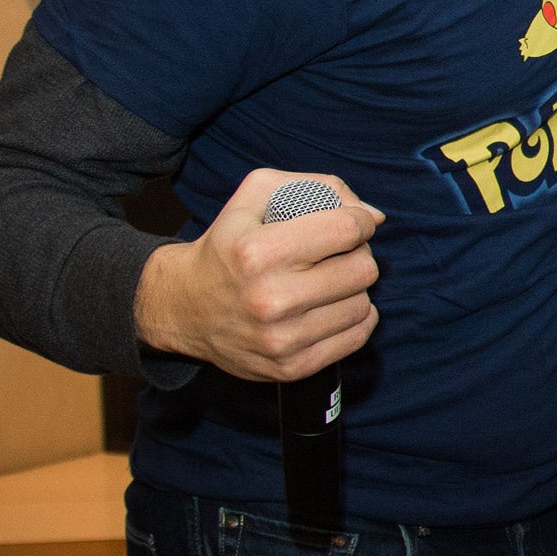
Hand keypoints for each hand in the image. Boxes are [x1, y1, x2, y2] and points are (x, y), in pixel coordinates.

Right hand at [133, 169, 383, 382]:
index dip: (361, 221)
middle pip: (363, 269)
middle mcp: (269, 299)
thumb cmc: (227, 245)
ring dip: (354, 288)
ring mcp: (281, 339)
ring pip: (363, 304)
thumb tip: (374, 216)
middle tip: (339, 254)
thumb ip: (316, 187)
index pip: (347, 230)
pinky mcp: (291, 368)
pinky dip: (354, 318)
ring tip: (329, 281)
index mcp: (258, 252)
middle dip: (359, 254)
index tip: (354, 223)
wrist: (182, 308)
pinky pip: (357, 336)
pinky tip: (332, 307)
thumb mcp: (254, 197)